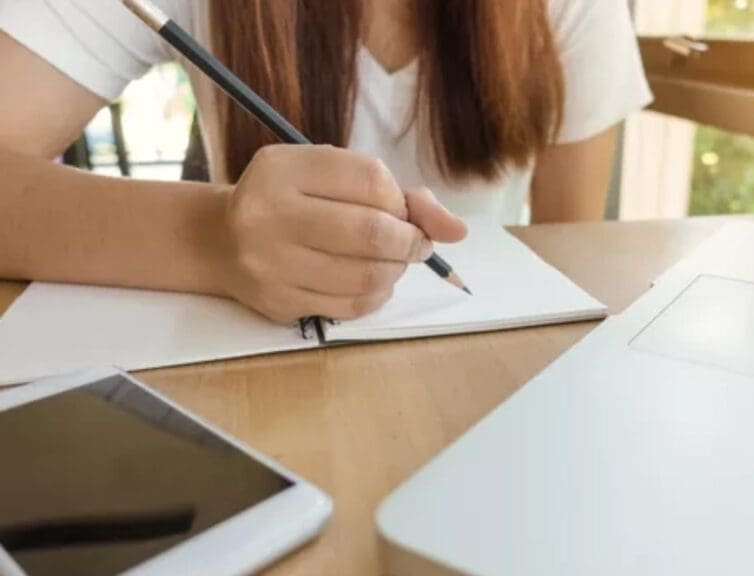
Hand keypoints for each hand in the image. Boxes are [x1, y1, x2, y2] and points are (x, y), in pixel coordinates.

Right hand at [216, 145, 466, 323]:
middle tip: (414, 244)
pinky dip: (376, 294)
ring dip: (396, 270)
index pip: (372, 179)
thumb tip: (456, 230)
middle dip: (410, 241)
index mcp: (284, 168)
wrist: (221, 241)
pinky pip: (351, 305)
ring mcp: (270, 262)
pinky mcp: (278, 301)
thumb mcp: (331, 176)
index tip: (401, 211)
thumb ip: (398, 194)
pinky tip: (370, 281)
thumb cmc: (292, 201)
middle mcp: (269, 213)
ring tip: (391, 261)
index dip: (401, 200)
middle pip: (373, 232)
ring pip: (367, 274)